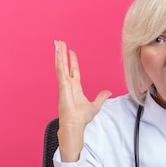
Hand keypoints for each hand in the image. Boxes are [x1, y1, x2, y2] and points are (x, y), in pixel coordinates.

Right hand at [54, 40, 111, 161]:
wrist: (75, 124)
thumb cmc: (81, 118)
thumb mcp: (95, 105)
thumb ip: (101, 97)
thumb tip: (108, 92)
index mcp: (75, 88)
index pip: (74, 71)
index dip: (73, 61)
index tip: (71, 52)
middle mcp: (68, 84)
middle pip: (65, 65)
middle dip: (62, 54)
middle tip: (60, 43)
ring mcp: (64, 84)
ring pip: (61, 65)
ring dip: (59, 53)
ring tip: (57, 43)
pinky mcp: (62, 84)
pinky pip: (60, 69)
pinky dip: (58, 60)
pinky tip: (57, 51)